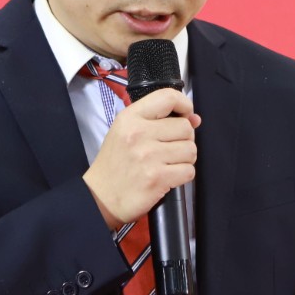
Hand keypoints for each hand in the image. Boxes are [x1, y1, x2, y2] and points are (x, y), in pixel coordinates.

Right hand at [83, 88, 199, 229]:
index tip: (186, 115)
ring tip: (168, 163)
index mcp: (130, 118)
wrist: (100, 197)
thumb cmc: (115, 164)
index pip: (168, 97)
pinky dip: (183, 175)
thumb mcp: (126, 132)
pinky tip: (168, 176)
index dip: (184, 104)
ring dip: (184, 158)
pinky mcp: (157, 178)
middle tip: (170, 148)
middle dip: (184, 139)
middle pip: (185, 127)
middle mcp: (139, 134)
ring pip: (190, 149)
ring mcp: (149, 156)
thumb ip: (158, 120)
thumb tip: (194, 119)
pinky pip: (188, 171)